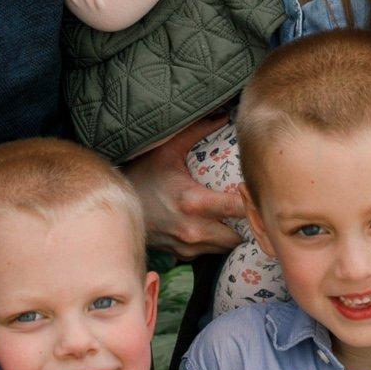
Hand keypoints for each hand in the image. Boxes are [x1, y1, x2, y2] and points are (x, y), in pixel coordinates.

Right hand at [125, 120, 245, 257]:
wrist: (114, 205)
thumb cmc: (141, 175)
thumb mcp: (168, 149)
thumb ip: (197, 130)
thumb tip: (223, 114)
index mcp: (194, 202)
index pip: (240, 209)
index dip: (254, 201)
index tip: (256, 191)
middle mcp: (193, 229)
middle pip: (239, 235)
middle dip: (246, 224)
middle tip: (249, 206)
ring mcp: (186, 246)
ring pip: (225, 247)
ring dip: (231, 233)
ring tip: (233, 216)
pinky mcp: (180, 254)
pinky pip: (208, 252)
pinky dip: (214, 242)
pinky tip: (212, 225)